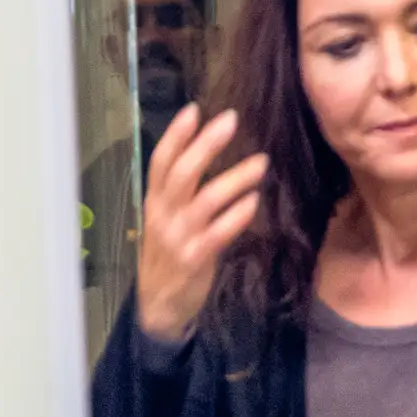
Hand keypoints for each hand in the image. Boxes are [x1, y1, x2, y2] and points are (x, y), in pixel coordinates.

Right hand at [134, 106, 266, 343]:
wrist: (159, 306)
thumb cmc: (168, 257)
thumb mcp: (165, 222)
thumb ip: (180, 194)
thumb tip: (202, 156)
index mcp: (154, 203)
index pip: (160, 162)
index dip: (176, 135)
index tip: (194, 110)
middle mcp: (163, 216)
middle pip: (182, 173)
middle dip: (206, 144)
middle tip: (232, 119)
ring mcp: (178, 237)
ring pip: (206, 200)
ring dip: (235, 178)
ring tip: (261, 162)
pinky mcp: (195, 258)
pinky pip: (219, 233)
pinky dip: (237, 215)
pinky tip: (254, 201)